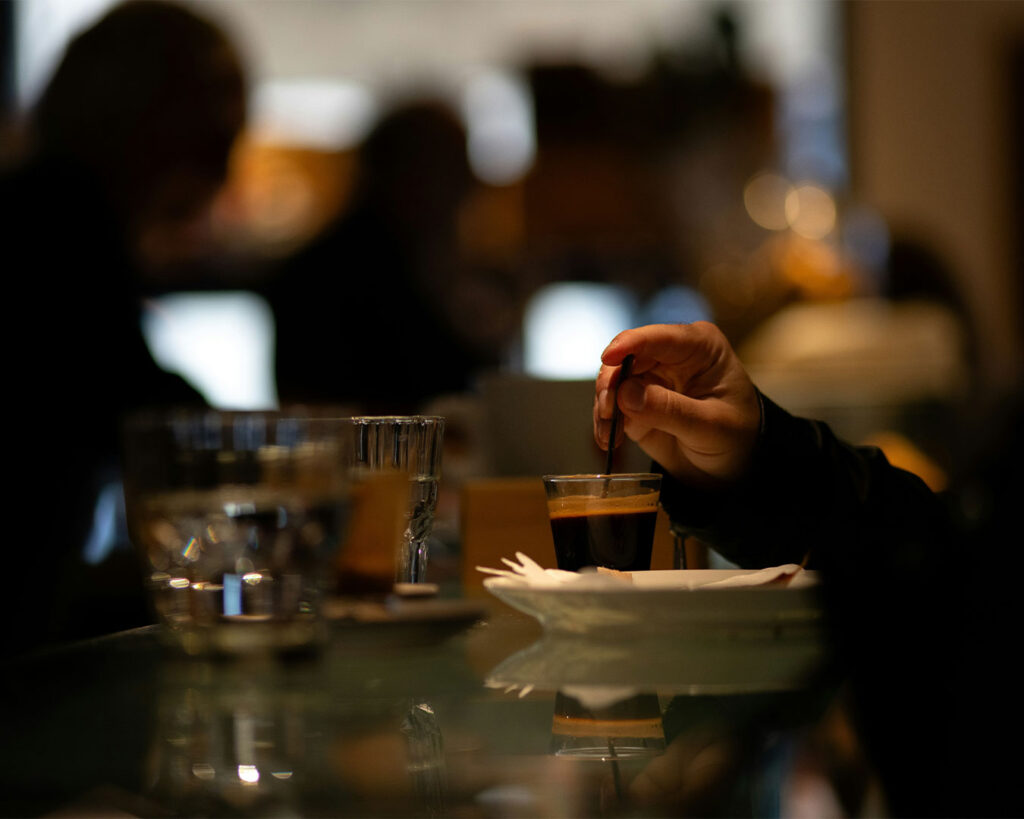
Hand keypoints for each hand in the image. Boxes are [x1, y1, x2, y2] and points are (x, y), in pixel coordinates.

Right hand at [593, 322, 760, 484]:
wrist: (733, 465)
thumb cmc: (736, 435)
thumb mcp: (711, 426)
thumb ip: (671, 409)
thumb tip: (626, 394)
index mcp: (698, 347)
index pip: (659, 338)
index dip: (630, 344)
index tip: (609, 358)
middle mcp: (669, 356)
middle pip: (626, 358)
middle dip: (611, 385)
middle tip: (608, 412)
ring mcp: (650, 378)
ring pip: (612, 382)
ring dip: (605, 407)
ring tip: (609, 435)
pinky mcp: (636, 401)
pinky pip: (610, 405)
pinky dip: (605, 422)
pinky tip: (609, 441)